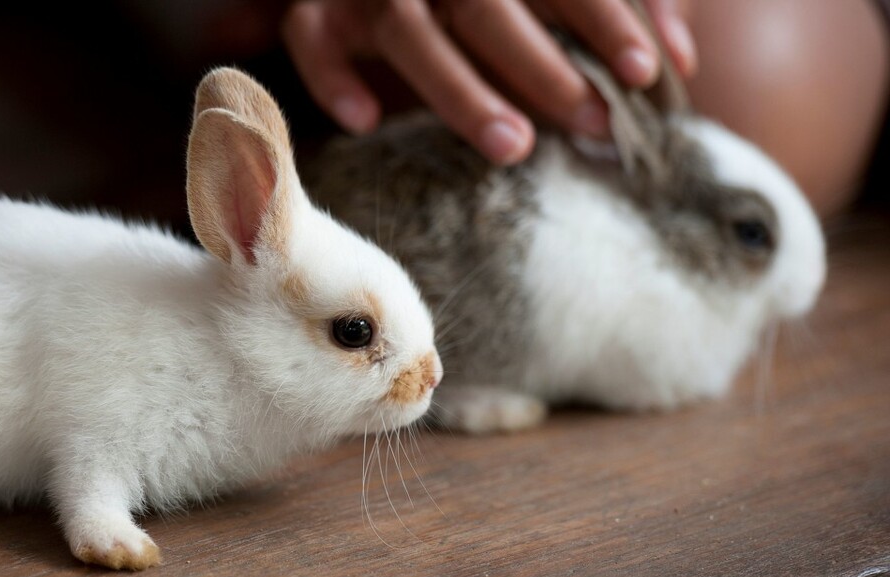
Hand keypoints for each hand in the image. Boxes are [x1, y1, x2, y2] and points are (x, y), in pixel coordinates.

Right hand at [282, 0, 696, 163]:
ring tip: (514, 147)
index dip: (606, 18)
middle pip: (487, 5)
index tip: (646, 75)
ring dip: (460, 89)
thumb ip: (624, 9)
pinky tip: (367, 122)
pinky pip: (311, 42)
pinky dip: (333, 78)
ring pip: (407, 30)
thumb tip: (682, 63)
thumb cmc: (487, 0)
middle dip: (543, 67)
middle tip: (592, 126)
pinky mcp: (314, 13)